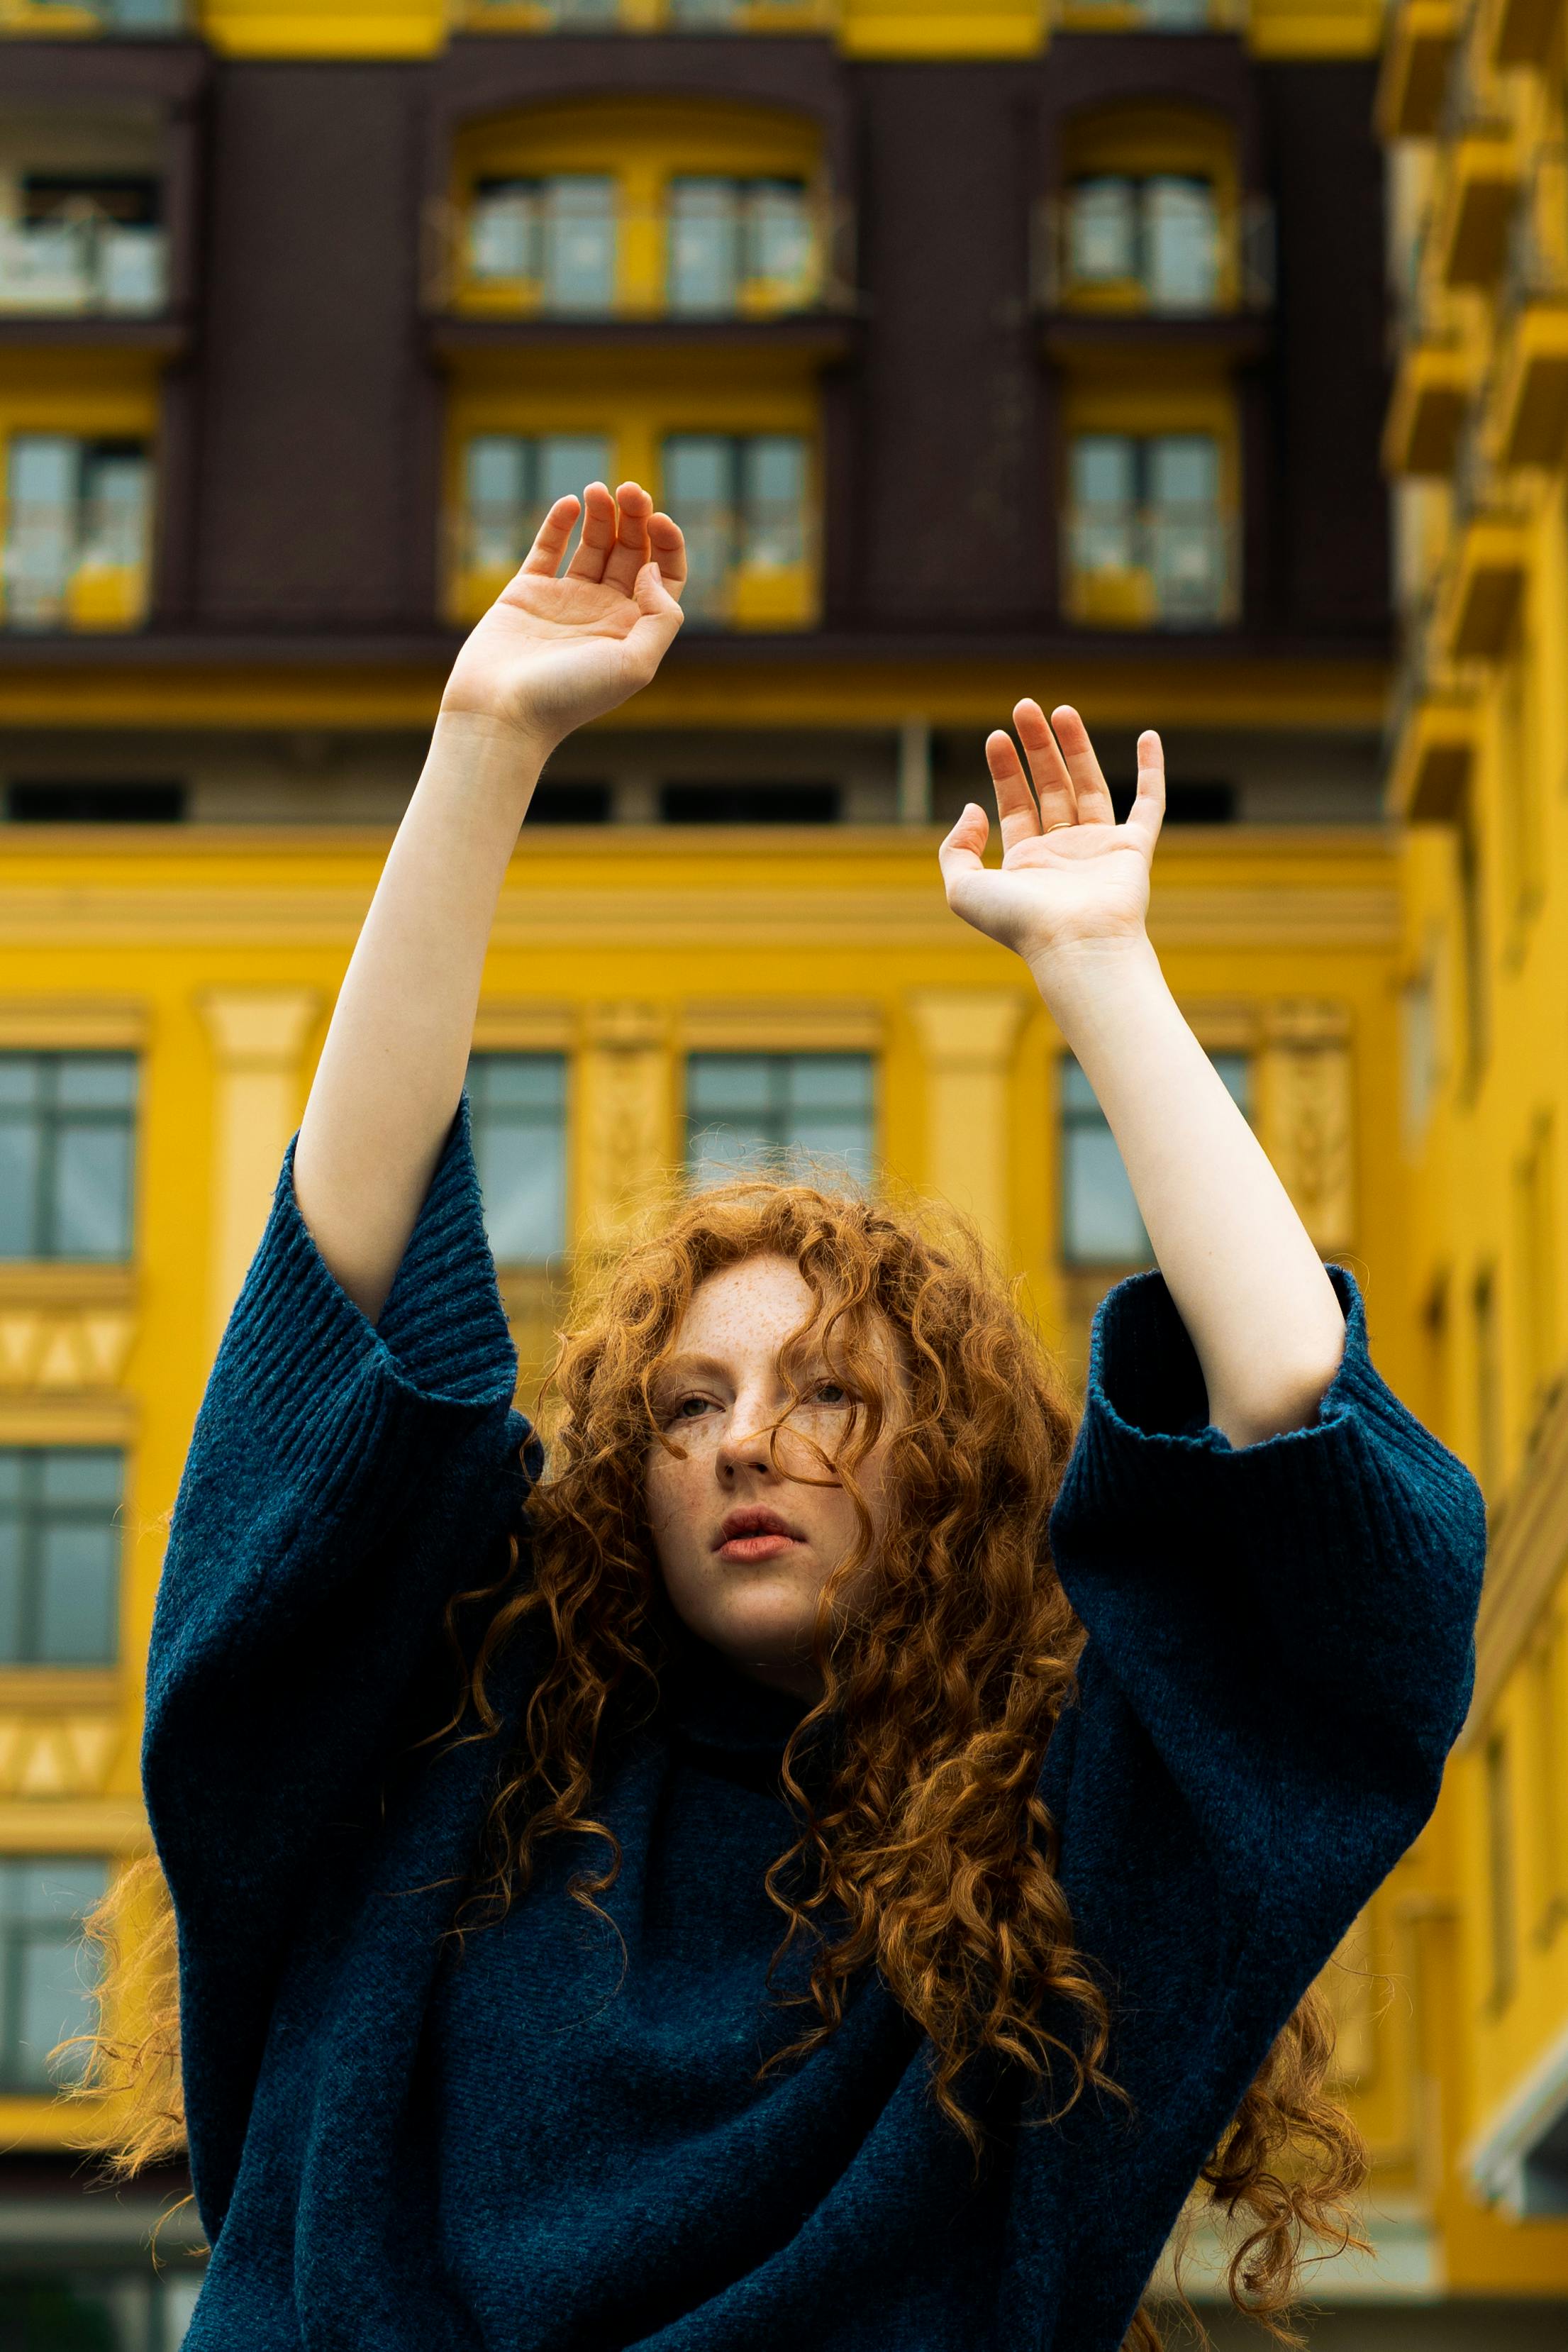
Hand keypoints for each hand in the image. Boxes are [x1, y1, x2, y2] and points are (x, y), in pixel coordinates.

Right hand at [440, 480, 686, 756]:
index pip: (664, 575)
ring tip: (598, 489)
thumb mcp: (635, 665)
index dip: (668, 543)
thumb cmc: (569, 697)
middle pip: (631, 552)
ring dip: (601, 514)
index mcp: (634, 631)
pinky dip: (558, 523)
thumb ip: (661, 618)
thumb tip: (651, 570)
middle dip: (635, 517)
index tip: (657, 520)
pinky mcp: (527, 593)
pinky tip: (570, 503)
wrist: (502, 712)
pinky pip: (547, 550)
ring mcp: (565, 601)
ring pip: (593, 545)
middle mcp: (604, 614)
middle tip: (629, 490)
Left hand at [938, 703, 1163, 974]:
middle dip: (1037, 747)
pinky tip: (1149, 737)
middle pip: (1049, 787)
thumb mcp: (964, 890)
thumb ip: (956, 849)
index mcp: (1027, 863)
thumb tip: (972, 808)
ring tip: (1061, 709)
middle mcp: (1063, 854)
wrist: (1076, 945)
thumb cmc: (1021, 925)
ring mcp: (1100, 849)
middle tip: (1025, 707)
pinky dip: (1152, 770)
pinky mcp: (1134, 848)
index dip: (1004, 769)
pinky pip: (1148, 803)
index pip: (1015, 805)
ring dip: (1076, 747)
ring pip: (1088, 786)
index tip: (997, 736)